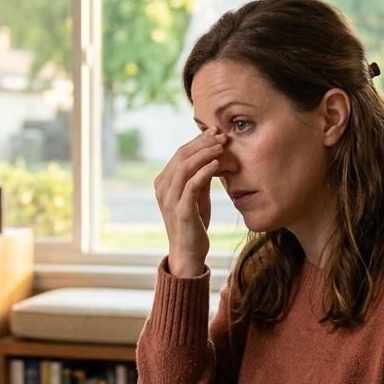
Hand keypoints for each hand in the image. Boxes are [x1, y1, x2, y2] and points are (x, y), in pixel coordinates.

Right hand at [154, 128, 225, 276]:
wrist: (188, 252)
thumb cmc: (194, 223)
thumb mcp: (197, 195)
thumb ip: (199, 176)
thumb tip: (212, 155)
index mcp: (163, 182)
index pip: (180, 153)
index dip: (198, 140)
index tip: (215, 132)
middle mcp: (162, 188)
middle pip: (182, 156)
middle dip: (203, 143)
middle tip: (221, 136)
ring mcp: (169, 199)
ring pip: (185, 166)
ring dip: (205, 153)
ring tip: (222, 146)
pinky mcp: (181, 210)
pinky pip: (192, 184)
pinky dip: (205, 171)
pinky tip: (217, 164)